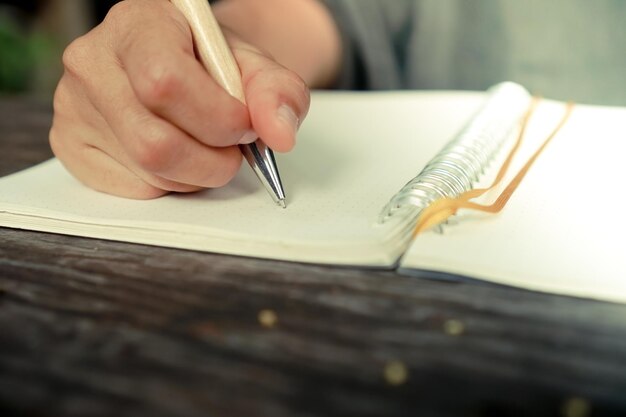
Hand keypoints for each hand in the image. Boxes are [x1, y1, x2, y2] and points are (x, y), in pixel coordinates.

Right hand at [50, 0, 309, 198]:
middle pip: (154, 142)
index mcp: (138, 24)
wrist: (185, 67)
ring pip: (146, 170)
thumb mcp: (254, 67)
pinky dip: (168, 184)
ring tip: (206, 150)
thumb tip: (280, 135)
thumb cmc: (214, 65)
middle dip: (212, 160)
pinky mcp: (69, 143)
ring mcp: (73, 105)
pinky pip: (130, 188)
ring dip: (195, 175)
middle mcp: (92, 60)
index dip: (216, 118)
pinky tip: (177, 158)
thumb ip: (277, 93)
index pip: (165, 83)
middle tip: (231, 149)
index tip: (243, 126)